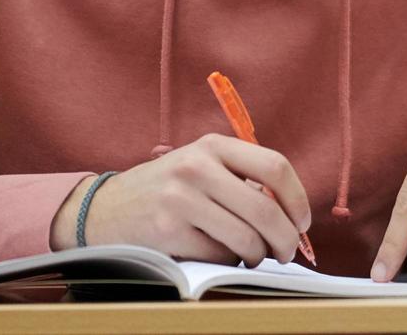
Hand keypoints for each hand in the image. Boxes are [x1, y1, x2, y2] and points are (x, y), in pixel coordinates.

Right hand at [50, 133, 311, 266]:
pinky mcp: (168, 231)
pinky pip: (218, 255)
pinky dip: (227, 261)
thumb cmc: (167, 190)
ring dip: (258, 255)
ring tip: (253, 255)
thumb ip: (242, 179)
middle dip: (286, 239)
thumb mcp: (201, 167)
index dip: (298, 199)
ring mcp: (180, 200)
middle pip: (265, 209)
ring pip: (246, 238)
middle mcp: (197, 167)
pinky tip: (218, 254)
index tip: (303, 222)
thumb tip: (292, 215)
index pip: (275, 167)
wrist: (103, 209)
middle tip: (288, 252)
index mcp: (213, 146)